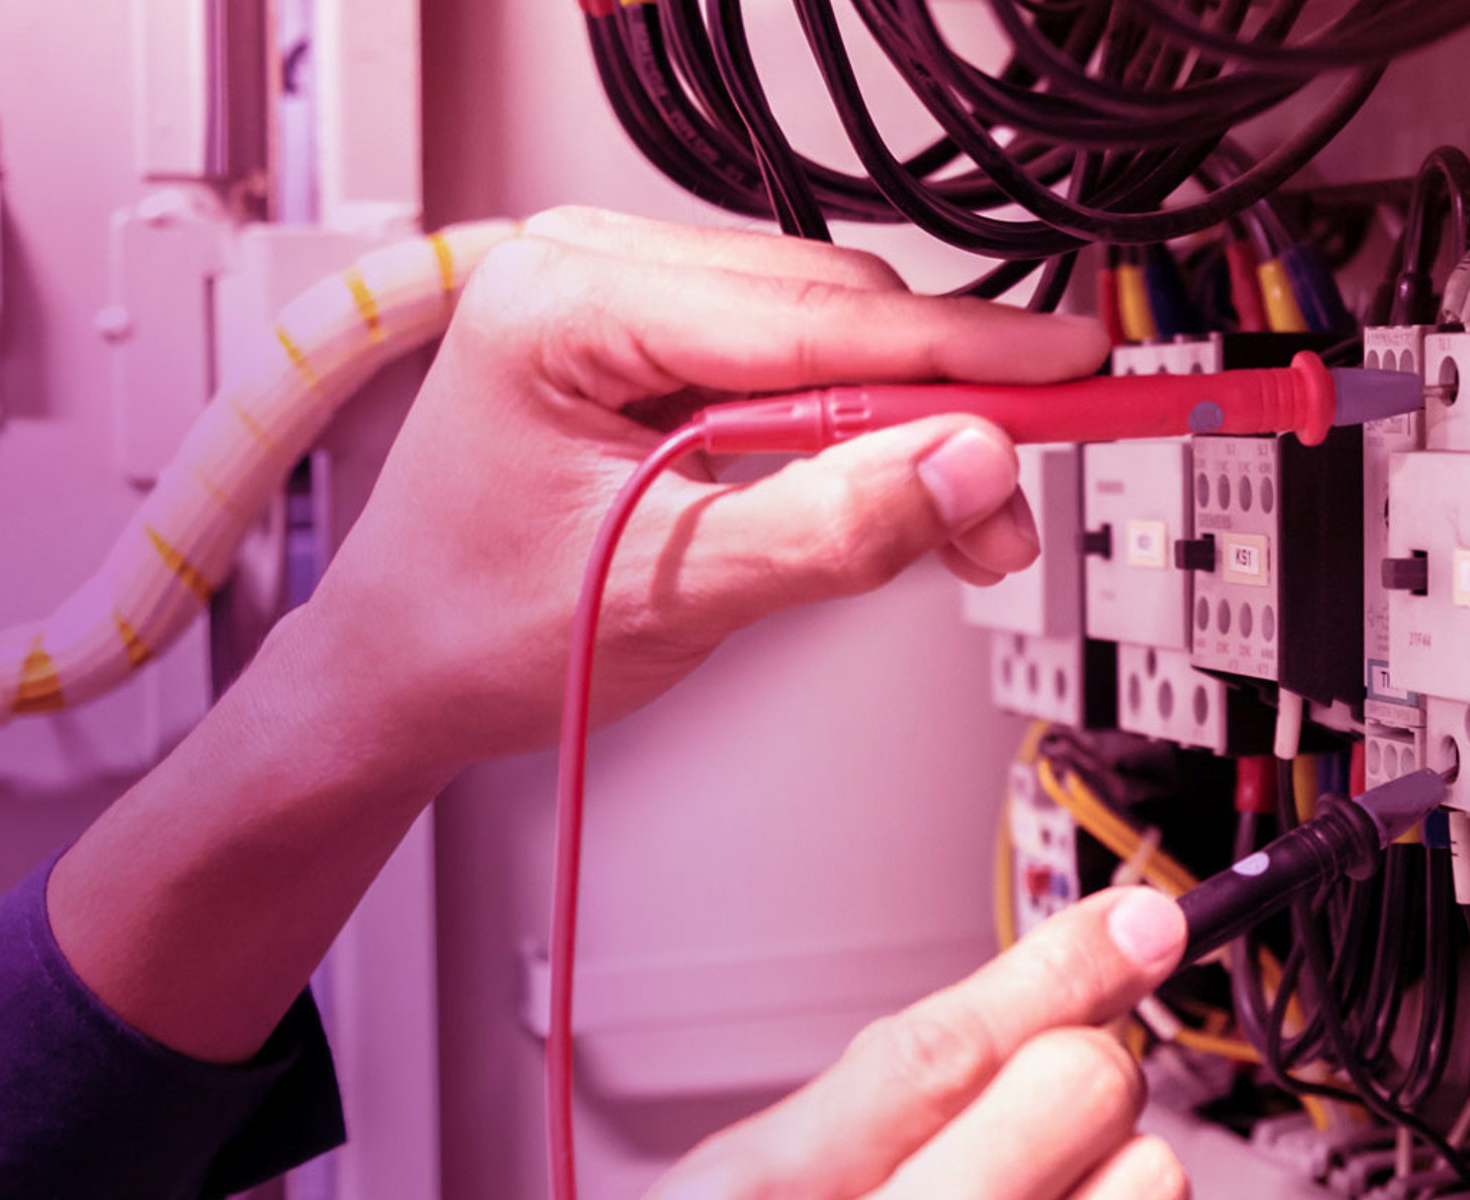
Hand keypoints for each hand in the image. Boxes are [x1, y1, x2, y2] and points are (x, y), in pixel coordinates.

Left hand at [292, 207, 1108, 772]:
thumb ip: (831, 528)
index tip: (1070, 365)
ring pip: (834, 338)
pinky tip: (907, 495)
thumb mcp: (672, 593)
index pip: (809, 316)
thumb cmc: (478, 632)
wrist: (400, 676)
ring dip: (914, 430)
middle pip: (835, 312)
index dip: (960, 348)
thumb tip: (967, 466)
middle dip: (946, 409)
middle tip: (1020, 497)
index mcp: (562, 301)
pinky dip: (866, 436)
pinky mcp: (661, 343)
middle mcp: (591, 270)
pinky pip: (801, 368)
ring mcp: (626, 300)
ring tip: (970, 527)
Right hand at [650, 887, 1192, 1199]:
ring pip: (1148, 1176)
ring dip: (1115, 1175)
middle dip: (1081, 1069)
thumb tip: (1065, 972)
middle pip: (1074, 1087)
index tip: (1143, 921)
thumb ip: (883, 1096)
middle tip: (1047, 1105)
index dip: (1058, 967)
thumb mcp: (759, 1188)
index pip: (937, 1050)